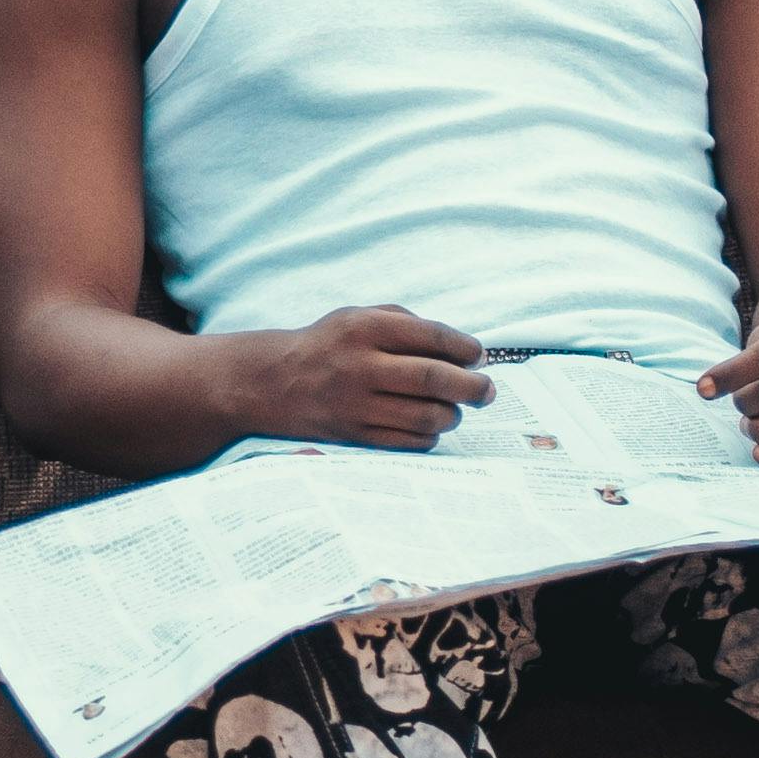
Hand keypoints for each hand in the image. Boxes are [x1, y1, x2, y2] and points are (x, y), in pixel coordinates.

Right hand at [228, 306, 492, 449]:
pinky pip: (408, 442)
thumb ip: (406, 323)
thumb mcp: (358, 316)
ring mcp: (356, 404)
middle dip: (472, 386)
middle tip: (487, 390)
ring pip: (426, 415)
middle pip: (434, 378)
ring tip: (456, 409)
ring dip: (453, 415)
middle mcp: (360, 365)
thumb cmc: (329, 345)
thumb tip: (463, 350)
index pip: (431, 335)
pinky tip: (429, 426)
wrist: (271, 383)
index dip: (465, 348)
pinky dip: (429, 436)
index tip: (478, 356)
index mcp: (363, 328)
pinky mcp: (353, 435)